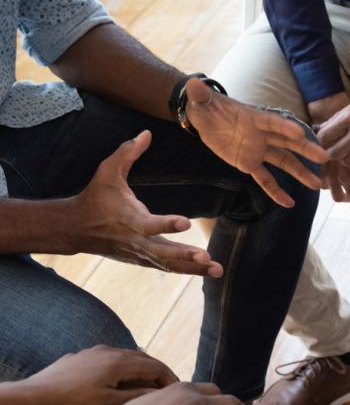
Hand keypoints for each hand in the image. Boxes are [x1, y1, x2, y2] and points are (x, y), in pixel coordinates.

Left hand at [19, 346, 177, 404]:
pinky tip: (117, 378)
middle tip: (167, 385)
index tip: (178, 388)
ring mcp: (95, 351)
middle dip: (157, 371)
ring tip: (146, 381)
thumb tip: (159, 394)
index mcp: (120, 362)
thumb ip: (135, 398)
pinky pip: (110, 358)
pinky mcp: (82, 356)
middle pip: (143, 357)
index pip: (155, 366)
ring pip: (126, 356)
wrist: (34, 397)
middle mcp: (110, 351)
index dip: (169, 377)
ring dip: (140, 367)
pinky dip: (122, 367)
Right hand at [69, 130, 222, 276]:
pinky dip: (187, 270)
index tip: (186, 222)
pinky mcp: (143, 260)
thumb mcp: (107, 171)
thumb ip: (126, 153)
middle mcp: (136, 241)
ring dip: (193, 268)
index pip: (149, 224)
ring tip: (217, 270)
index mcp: (129, 219)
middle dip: (185, 256)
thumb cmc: (96, 197)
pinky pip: (168, 267)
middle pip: (163, 253)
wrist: (77, 229)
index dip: (167, 224)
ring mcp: (140, 254)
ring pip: (169, 264)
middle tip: (206, 257)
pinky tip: (208, 271)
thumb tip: (146, 133)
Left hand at [185, 80, 328, 207]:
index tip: (301, 133)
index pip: (272, 122)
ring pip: (283, 162)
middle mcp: (261, 134)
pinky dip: (276, 191)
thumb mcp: (200, 100)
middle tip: (325, 157)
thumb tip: (193, 84)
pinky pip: (265, 179)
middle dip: (305, 150)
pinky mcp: (250, 163)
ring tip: (317, 184)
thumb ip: (200, 95)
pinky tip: (289, 203)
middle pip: (287, 143)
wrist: (205, 119)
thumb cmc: (206, 106)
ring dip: (300, 173)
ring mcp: (258, 149)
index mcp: (253, 118)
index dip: (285, 127)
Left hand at [308, 91, 349, 208]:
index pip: (324, 136)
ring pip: (348, 162)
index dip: (321, 142)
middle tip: (337, 152)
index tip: (324, 143)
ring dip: (347, 160)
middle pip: (334, 152)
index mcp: (349, 116)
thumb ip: (340, 118)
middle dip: (333, 154)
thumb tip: (321, 129)